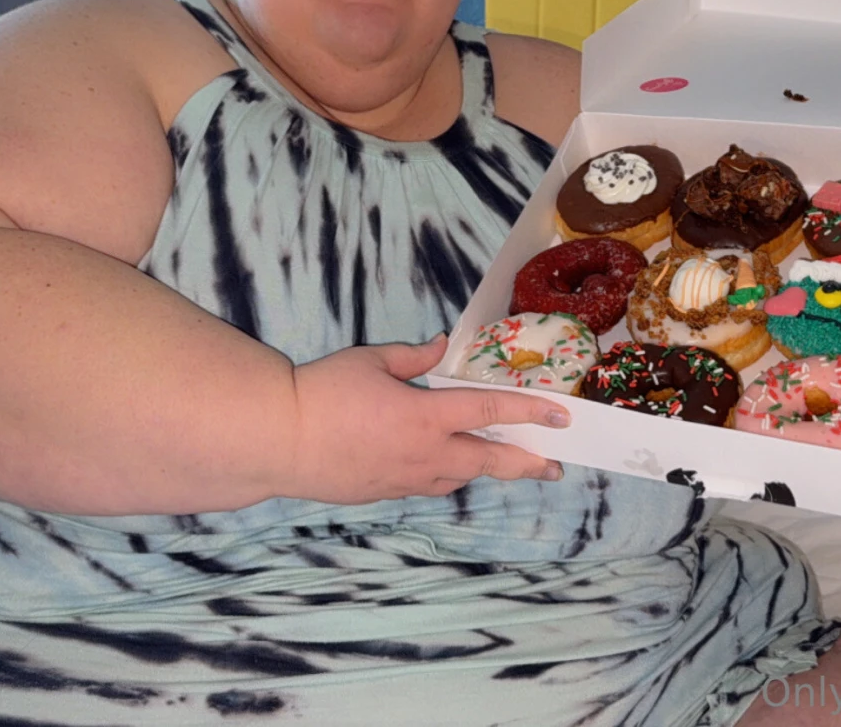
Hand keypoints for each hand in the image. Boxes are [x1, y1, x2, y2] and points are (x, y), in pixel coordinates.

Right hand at [280, 336, 569, 503]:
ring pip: (460, 477)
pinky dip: (447, 476)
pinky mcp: (385, 493)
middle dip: (527, 463)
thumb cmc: (322, 392)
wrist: (279, 440)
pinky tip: (447, 468)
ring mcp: (406, 479)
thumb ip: (413, 357)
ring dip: (484, 469)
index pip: (490, 410)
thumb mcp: (370, 360)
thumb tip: (440, 346)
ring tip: (501, 462)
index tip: (560, 416)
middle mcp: (425, 453)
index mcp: (426, 415)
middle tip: (554, 467)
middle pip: (489, 460)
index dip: (530, 411)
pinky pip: (429, 486)